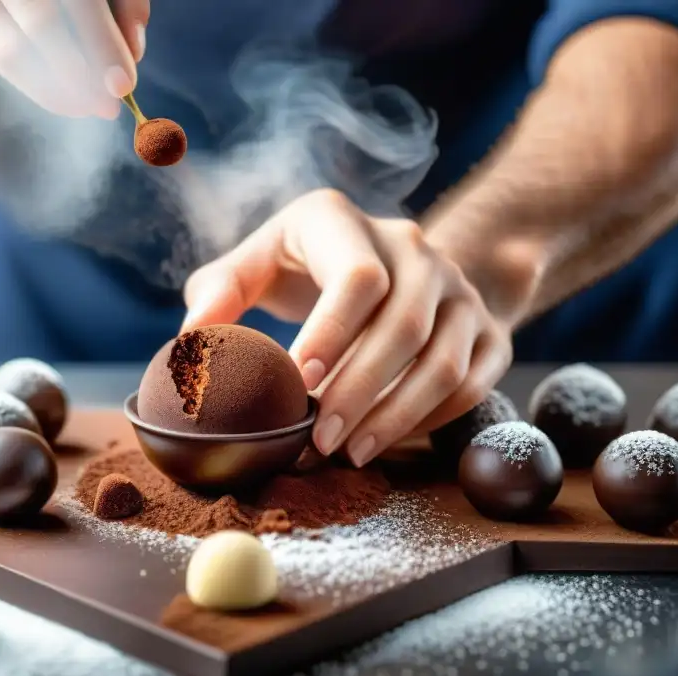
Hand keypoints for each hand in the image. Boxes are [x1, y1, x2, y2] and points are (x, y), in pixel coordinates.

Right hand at [0, 0, 146, 117]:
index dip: (101, 43)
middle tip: (107, 107)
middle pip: (40, 23)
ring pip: (9, 52)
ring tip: (85, 107)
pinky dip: (31, 85)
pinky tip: (60, 96)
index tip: (123, 86)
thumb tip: (132, 55)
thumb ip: (126, 5)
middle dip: (80, 76)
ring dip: (55, 91)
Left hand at [181, 189, 514, 466]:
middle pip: (403, 325)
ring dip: (397, 416)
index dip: (332, 333)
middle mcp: (413, 246)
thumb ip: (219, 293)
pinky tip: (388, 440)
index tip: (300, 382)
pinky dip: (431, 419)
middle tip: (319, 441)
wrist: (395, 261)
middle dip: (359, 392)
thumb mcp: (256, 262)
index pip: (357, 277)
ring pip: (444, 361)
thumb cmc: (303, 269)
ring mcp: (458, 287)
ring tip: (351, 453)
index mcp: (342, 221)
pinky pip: (472, 382)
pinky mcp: (487, 327)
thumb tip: (190, 343)